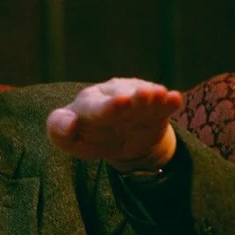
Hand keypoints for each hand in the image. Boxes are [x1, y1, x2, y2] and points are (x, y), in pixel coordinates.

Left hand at [46, 78, 181, 172]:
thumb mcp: (69, 140)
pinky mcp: (155, 109)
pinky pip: (163, 105)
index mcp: (89, 103)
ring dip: (152, 96)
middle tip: (142, 95)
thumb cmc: (88, 136)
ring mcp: (136, 100)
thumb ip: (59, 131)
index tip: (119, 103)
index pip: (97, 106)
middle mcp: (113, 95)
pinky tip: (175, 98)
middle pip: (124, 97)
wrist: (117, 139)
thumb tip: (69, 124)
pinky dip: (169, 102)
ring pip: (145, 98)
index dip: (108, 106)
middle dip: (132, 97)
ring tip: (160, 94)